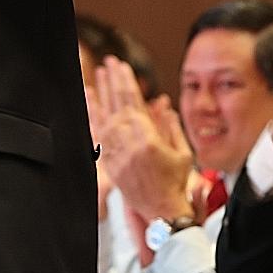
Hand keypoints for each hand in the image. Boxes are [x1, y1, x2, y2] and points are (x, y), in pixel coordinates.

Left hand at [92, 56, 193, 221]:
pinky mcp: (108, 161)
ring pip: (104, 115)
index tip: (121, 65)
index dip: (126, 81)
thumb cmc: (175, 183)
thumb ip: (171, 126)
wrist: (161, 210)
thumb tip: (162, 104)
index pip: (133, 101)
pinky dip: (93, 116)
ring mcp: (116, 152)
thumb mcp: (182, 152)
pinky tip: (90, 103)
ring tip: (96, 75)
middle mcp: (128, 143)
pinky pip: (98, 134)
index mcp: (147, 138)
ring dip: (100, 94)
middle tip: (108, 62)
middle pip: (117, 103)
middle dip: (112, 80)